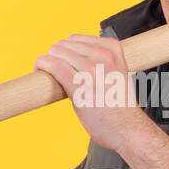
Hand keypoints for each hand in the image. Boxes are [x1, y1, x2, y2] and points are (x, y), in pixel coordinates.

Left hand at [34, 34, 152, 153]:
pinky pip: (54, 65)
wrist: (128, 129)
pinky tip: (40, 71)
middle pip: (64, 44)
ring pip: (56, 52)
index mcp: (113, 49)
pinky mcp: (80, 84)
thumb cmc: (120, 108)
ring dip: (47, 62)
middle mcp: (103, 55)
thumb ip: (98, 63)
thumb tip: (71, 60)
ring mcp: (92, 69)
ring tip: (48, 75)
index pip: (77, 38)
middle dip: (55, 56)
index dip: (64, 50)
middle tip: (54, 71)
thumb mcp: (116, 73)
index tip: (62, 61)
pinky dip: (42, 65)